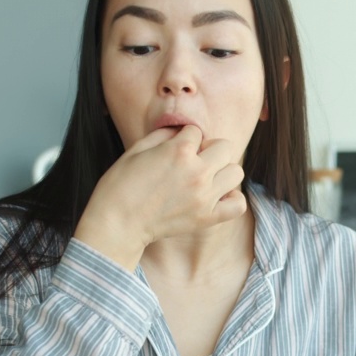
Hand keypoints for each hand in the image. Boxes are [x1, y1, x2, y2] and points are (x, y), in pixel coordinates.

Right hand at [74, 125, 246, 268]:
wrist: (117, 223)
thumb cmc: (121, 184)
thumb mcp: (137, 149)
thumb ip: (163, 135)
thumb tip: (180, 132)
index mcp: (179, 150)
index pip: (196, 132)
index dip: (184, 138)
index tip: (172, 151)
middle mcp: (197, 171)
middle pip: (225, 147)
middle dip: (210, 150)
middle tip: (193, 162)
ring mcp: (205, 196)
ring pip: (236, 172)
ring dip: (222, 172)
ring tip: (206, 179)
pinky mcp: (207, 218)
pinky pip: (238, 204)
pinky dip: (231, 199)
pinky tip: (216, 197)